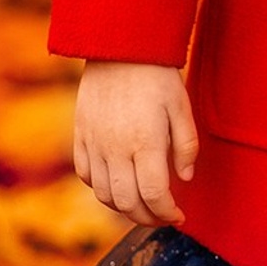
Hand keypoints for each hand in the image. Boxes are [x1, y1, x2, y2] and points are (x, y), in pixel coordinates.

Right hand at [72, 60, 198, 224]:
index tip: (179, 217)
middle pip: (127, 203)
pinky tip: (118, 185)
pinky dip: (101, 189)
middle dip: (148, 218)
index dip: (167, 213)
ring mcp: (93, 143)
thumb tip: (184, 179)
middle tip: (163, 216)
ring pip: (104, 195)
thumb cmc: (157, 76)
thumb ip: (186, 147)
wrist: (119, 47)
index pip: (153, 195)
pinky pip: (86, 175)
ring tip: (143, 205)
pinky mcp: (80, 136)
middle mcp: (114, 148)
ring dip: (124, 208)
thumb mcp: (182, 107)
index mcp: (144, 142)